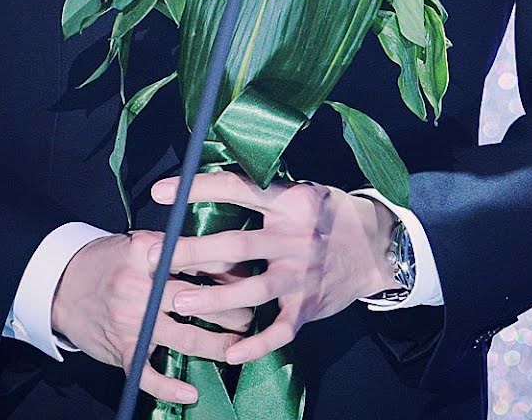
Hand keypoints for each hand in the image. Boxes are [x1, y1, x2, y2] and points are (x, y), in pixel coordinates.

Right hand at [51, 231, 254, 405]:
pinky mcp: (122, 350)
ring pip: (184, 338)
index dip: (227, 269)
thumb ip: (173, 247)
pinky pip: (148, 375)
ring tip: (239, 346)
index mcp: (148, 254)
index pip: (197, 260)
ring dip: (217, 345)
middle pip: (197, 301)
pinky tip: (191, 392)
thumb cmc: (108, 260)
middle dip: (231, 309)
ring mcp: (131, 322)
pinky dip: (170, 387)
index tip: (251, 274)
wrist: (63, 284)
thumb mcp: (139, 242)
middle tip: (253, 312)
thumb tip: (220, 254)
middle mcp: (141, 288)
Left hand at [151, 172, 396, 364]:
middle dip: (193, 251)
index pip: (238, 188)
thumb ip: (263, 190)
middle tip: (156, 257)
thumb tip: (208, 178)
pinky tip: (230, 352)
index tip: (162, 192)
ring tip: (178, 300)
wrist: (374, 246)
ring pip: (253, 290)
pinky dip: (256, 344)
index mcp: (290, 200)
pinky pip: (280, 329)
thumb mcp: (300, 189)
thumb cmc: (325, 213)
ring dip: (214, 297)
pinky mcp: (309, 306)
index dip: (198, 188)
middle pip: (238, 244)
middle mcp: (296, 236)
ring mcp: (302, 274)